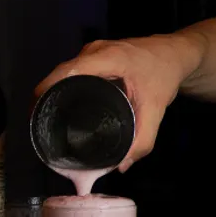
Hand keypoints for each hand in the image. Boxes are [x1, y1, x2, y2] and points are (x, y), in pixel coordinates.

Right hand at [34, 35, 191, 171]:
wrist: (177, 54)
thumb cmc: (165, 74)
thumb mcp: (156, 109)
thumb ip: (142, 140)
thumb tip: (121, 166)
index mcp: (107, 58)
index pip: (65, 72)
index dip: (46, 92)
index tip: (38, 115)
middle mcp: (96, 51)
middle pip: (60, 74)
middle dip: (48, 98)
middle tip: (44, 126)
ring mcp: (94, 51)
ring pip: (66, 73)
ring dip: (56, 92)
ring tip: (52, 119)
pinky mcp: (96, 55)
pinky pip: (74, 71)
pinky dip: (67, 86)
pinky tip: (67, 104)